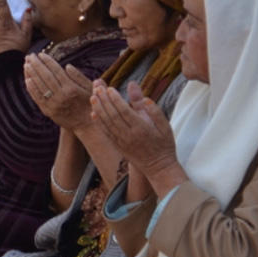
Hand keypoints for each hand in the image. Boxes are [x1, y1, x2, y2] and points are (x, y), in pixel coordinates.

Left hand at [24, 52, 93, 130]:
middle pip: (46, 77)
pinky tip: (27, 80)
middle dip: (37, 65)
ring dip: (31, 74)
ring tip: (26, 65)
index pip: (56, 71)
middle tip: (30, 56)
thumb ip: (79, 77)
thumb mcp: (89, 88)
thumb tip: (67, 66)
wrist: (86, 125)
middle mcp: (61, 96)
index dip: (48, 61)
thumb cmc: (90, 103)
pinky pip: (38, 98)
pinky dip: (31, 88)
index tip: (41, 54)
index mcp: (71, 88)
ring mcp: (54, 105)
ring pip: (40, 87)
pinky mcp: (49, 112)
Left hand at [90, 81, 185, 195]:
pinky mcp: (118, 146)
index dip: (115, 99)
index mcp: (142, 129)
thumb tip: (144, 97)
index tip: (109, 88)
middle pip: (113, 115)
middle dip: (104, 101)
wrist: (159, 167)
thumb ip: (153, 110)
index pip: (124, 111)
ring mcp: (122, 142)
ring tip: (93, 97)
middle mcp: (129, 135)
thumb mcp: (164, 126)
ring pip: (107, 123)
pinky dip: (98, 123)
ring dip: (98, 109)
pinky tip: (93, 113)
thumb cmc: (164, 144)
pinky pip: (106, 133)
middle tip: (97, 88)